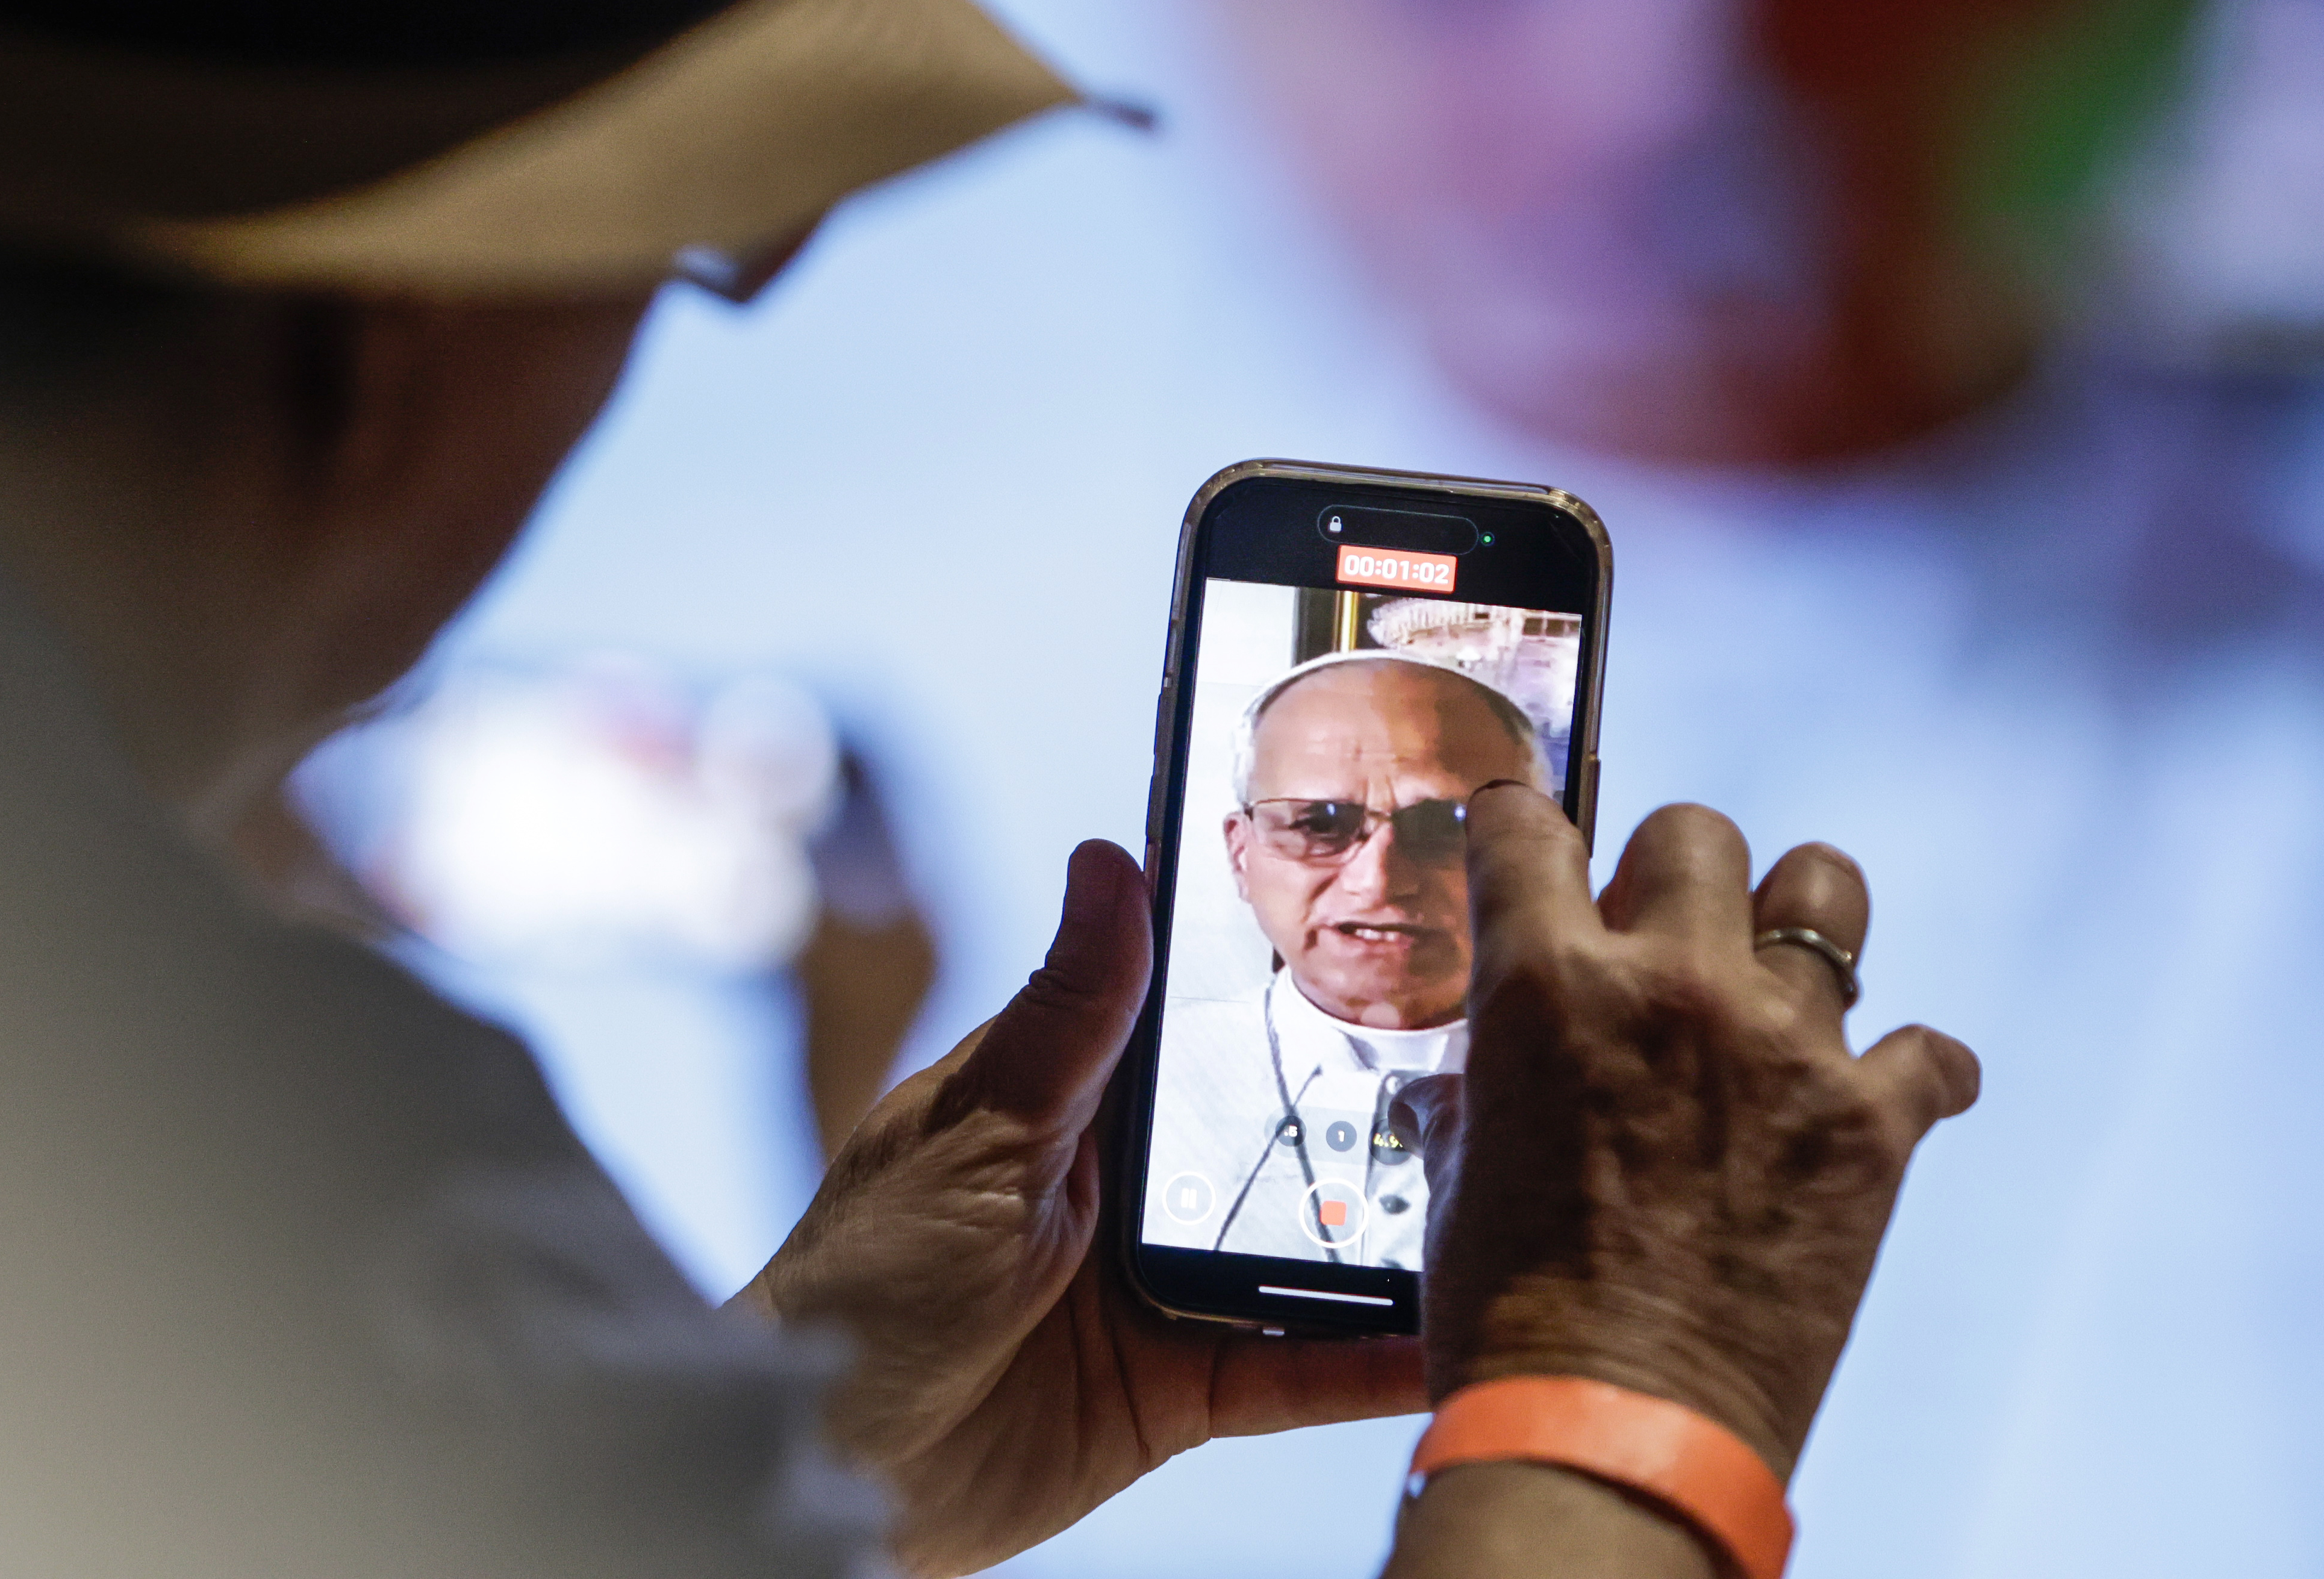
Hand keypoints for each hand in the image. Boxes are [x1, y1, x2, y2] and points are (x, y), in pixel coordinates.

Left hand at [737, 840, 1424, 1575]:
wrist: (826, 1463)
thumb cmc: (859, 1285)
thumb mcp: (973, 1134)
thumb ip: (1066, 1016)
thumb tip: (1110, 859)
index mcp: (1071, 1095)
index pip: (1190, 1008)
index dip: (1279, 969)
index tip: (1392, 913)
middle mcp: (1128, 1179)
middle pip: (1273, 1125)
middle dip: (1370, 1102)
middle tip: (1492, 1061)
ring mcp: (1162, 1282)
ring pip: (1303, 1243)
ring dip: (1388, 1231)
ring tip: (1497, 1191)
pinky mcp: (1182, 1385)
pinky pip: (1295, 1368)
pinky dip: (1368, 1361)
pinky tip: (1445, 1340)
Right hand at [1409, 794, 1977, 1476]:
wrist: (1613, 1431)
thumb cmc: (1514, 1317)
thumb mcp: (1458, 1176)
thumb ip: (1471, 1096)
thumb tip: (1467, 1086)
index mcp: (1546, 986)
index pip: (1529, 828)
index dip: (1524, 828)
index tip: (1531, 844)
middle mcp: (1671, 986)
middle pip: (1695, 833)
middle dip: (1671, 876)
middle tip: (1661, 940)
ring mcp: (1783, 1048)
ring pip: (1827, 890)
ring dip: (1800, 924)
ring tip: (1782, 976)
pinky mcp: (1868, 1126)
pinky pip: (1931, 1053)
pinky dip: (1911, 1074)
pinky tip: (1882, 1099)